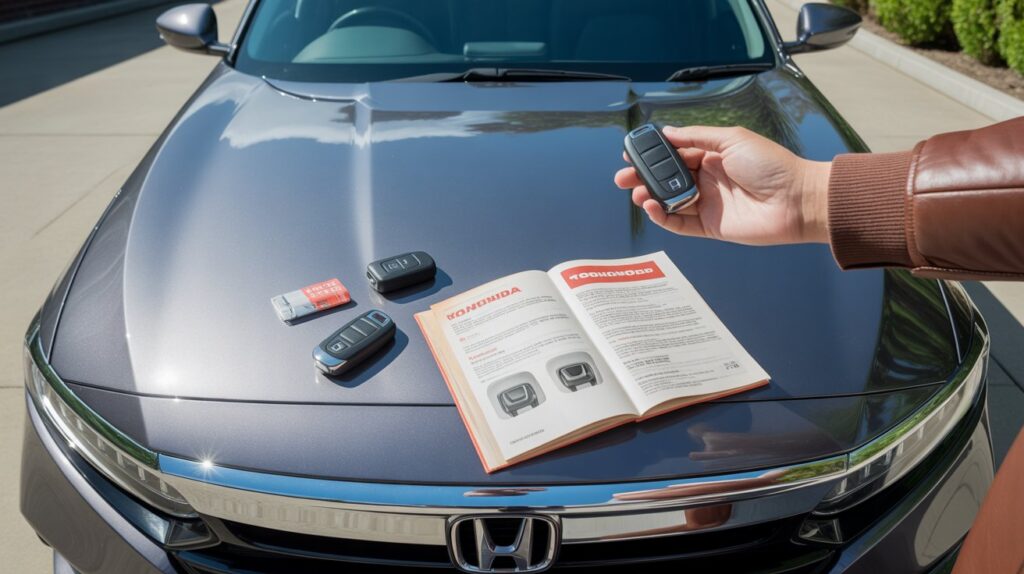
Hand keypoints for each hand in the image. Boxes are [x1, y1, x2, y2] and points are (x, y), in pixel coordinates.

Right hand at [614, 126, 831, 244]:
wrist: (796, 199)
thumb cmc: (772, 165)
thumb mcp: (732, 139)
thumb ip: (697, 137)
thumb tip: (667, 132)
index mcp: (712, 157)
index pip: (674, 155)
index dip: (652, 155)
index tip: (631, 154)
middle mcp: (707, 180)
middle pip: (666, 180)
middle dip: (642, 178)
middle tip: (622, 178)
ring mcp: (708, 204)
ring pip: (669, 202)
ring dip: (649, 197)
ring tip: (636, 193)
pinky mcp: (710, 227)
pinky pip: (679, 224)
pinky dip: (662, 217)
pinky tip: (652, 206)